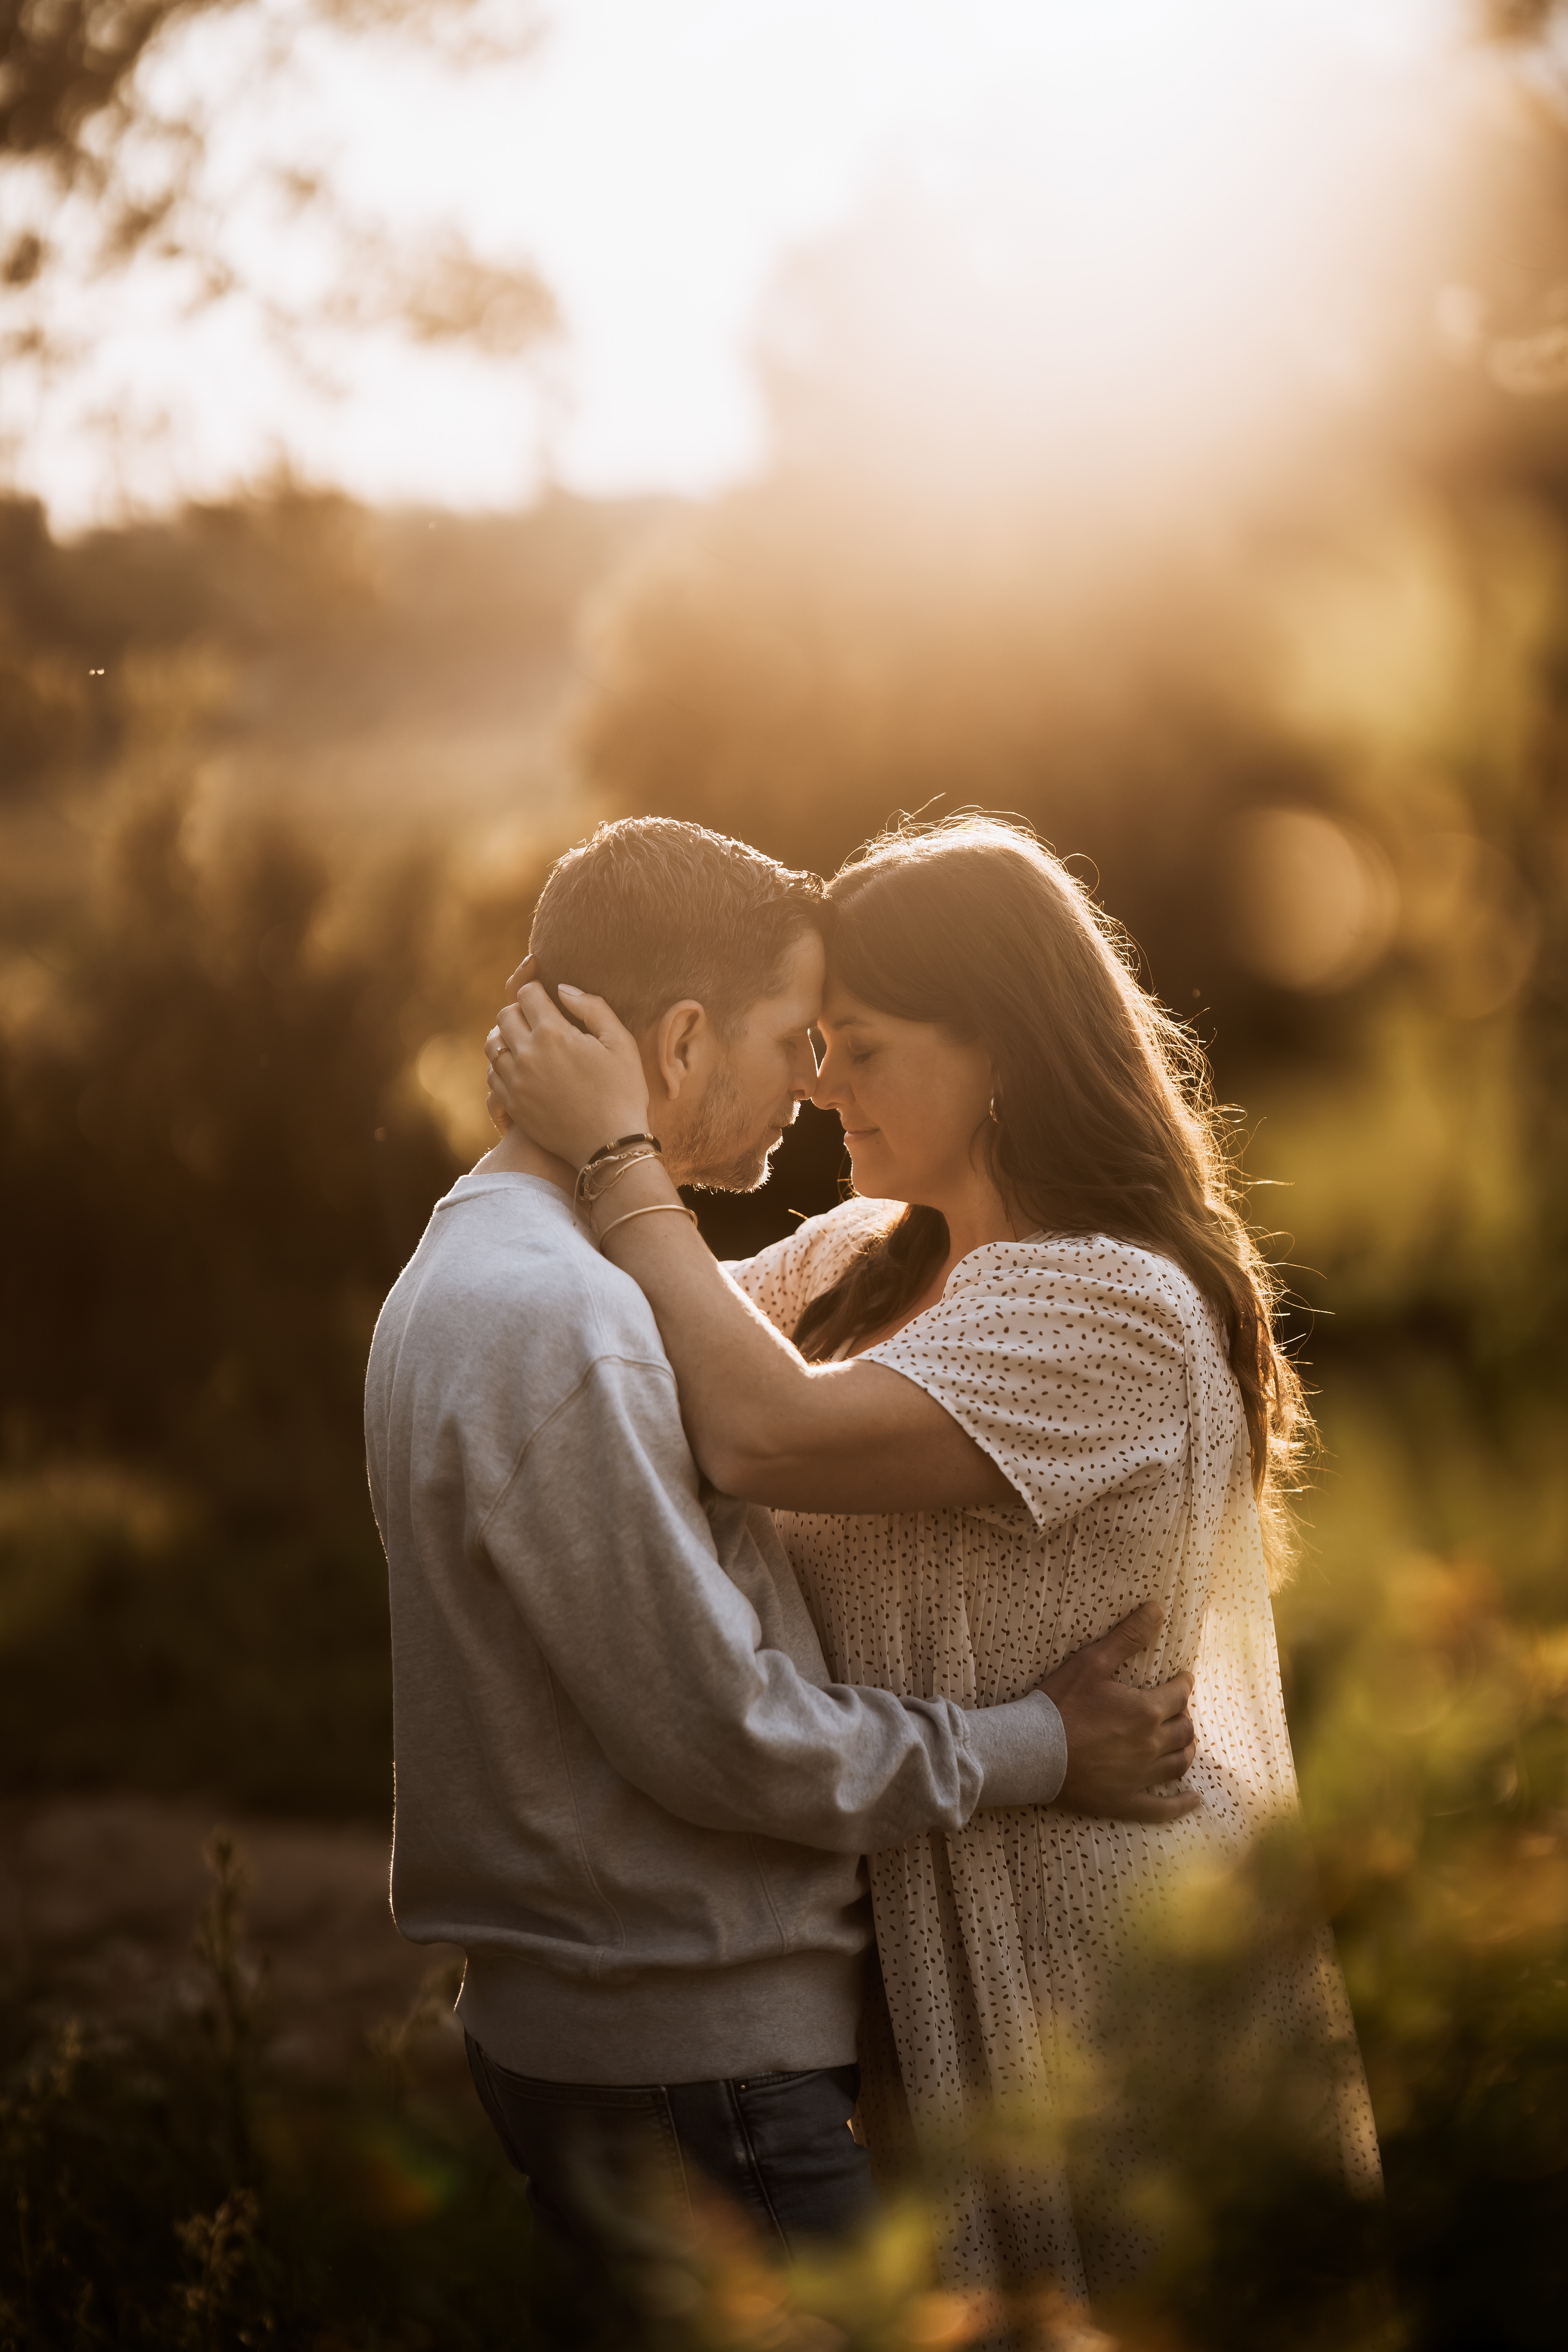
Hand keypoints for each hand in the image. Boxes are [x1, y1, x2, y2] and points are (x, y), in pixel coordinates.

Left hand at [485, 980, 650, 1170]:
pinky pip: (492, 1074)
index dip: (538, 990)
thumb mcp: (620, 1042)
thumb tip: (563, 990)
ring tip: (526, 1041)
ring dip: (507, 1037)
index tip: (548, 998)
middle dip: (521, 1011)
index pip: (527, 993)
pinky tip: (521, 1068)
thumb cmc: (622, 1092)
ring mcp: (515, 1082)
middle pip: (505, 1016)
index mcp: (553, 1034)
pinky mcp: (512, 1105)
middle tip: (539, 1019)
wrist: (609, 1145)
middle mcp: (527, 1055)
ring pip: (493, 1044)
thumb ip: (592, 1007)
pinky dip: (502, 1065)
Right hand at [1039, 1600, 1199, 1823]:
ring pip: (1178, 1764)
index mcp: (1146, 1711)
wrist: (1032, 1750)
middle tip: (1177, 1710)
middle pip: (1183, 1731)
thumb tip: (1158, 1608)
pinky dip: (1181, 1804)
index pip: (1178, 1695)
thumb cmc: (1061, 1704)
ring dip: (1186, 1751)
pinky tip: (1193, 1800)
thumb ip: (1127, 1636)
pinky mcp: (1125, 1802)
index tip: (1181, 1678)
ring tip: (1186, 1743)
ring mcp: (1140, 1777)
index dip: (1183, 1684)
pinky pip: (1162, 1808)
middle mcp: (1151, 1746)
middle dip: (1184, 1717)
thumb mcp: (1092, 1662)